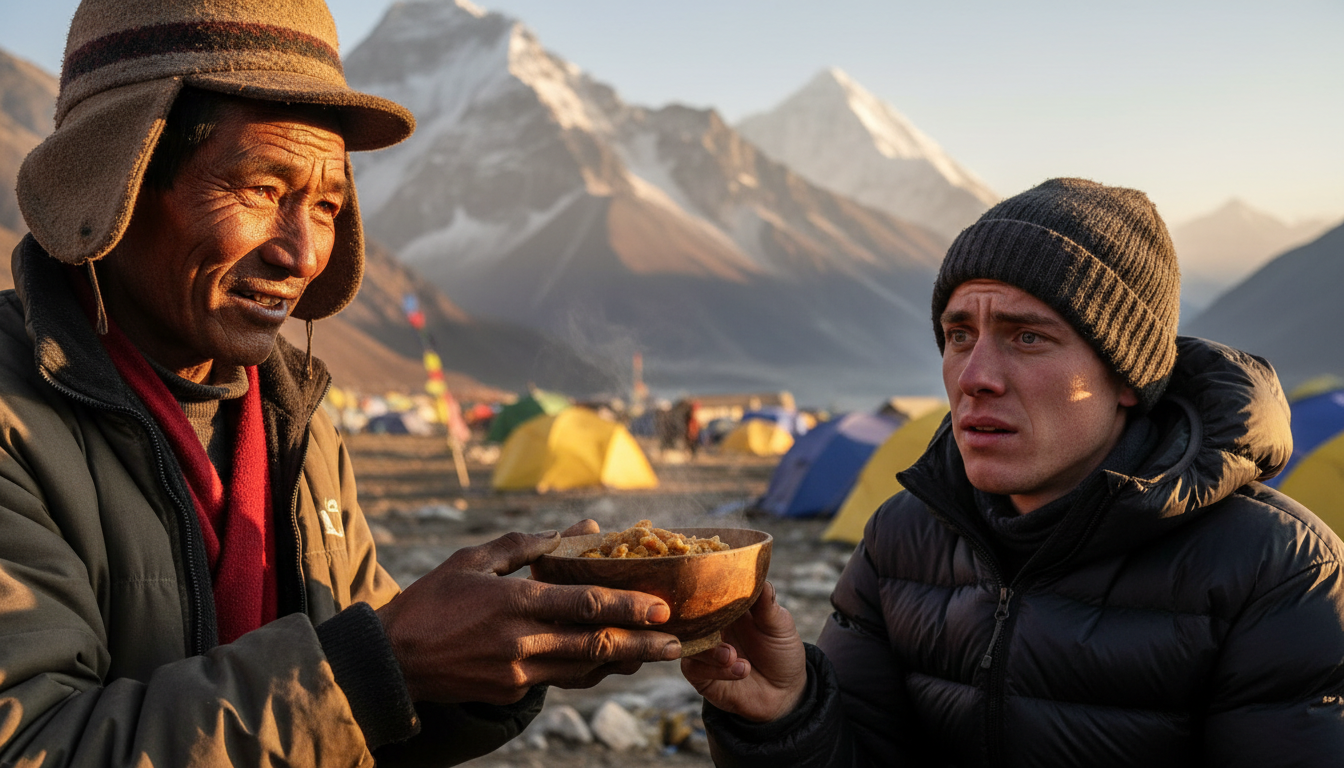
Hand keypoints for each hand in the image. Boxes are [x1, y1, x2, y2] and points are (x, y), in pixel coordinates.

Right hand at [376, 521, 680, 704]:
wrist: (391, 661)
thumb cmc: (431, 601)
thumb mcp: (473, 561)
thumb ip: (526, 546)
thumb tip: (577, 531)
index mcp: (514, 603)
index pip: (584, 605)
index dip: (628, 607)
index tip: (662, 606)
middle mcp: (521, 642)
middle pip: (595, 645)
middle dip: (641, 644)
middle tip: (676, 641)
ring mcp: (517, 673)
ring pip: (584, 670)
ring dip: (623, 662)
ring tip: (655, 653)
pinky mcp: (509, 693)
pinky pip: (560, 681)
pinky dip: (588, 672)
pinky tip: (609, 663)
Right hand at [680, 581, 806, 721]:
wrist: (785, 692)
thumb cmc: (781, 651)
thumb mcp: (779, 624)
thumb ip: (766, 603)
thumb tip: (758, 573)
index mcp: (725, 605)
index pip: (708, 589)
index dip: (707, 585)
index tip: (711, 585)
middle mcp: (709, 625)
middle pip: (689, 614)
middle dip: (700, 619)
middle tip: (718, 626)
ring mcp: (702, 648)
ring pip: (688, 641)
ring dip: (710, 650)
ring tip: (732, 656)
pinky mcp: (700, 673)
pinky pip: (693, 667)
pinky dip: (715, 669)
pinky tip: (741, 670)